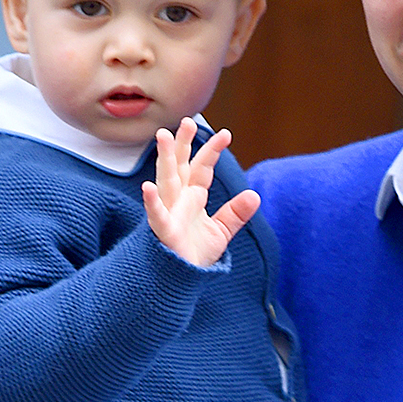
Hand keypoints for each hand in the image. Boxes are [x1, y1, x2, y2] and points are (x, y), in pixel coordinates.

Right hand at [142, 122, 260, 266]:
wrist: (180, 280)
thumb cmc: (194, 254)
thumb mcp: (220, 232)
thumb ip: (235, 214)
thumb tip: (255, 195)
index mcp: (192, 197)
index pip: (202, 168)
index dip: (212, 151)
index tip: (226, 134)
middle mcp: (178, 200)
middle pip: (179, 166)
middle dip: (182, 144)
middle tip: (187, 121)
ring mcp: (169, 213)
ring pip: (166, 181)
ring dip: (165, 159)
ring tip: (164, 137)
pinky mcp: (163, 231)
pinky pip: (156, 215)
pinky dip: (152, 202)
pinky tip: (148, 187)